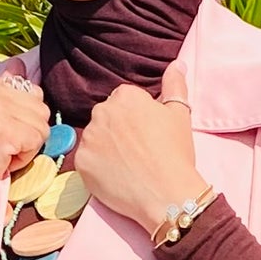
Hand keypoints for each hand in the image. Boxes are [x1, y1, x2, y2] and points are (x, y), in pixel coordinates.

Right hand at [0, 67, 49, 243]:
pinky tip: (1, 160)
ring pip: (42, 127)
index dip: (23, 119)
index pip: (33, 93)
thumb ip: (4, 92)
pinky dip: (23, 158)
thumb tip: (20, 64)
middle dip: (28, 133)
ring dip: (26, 146)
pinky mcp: (3, 130)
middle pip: (42, 110)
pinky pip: (37, 142)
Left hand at [74, 69, 209, 238]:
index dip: (137, 119)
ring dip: (106, 148)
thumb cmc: (176, 154)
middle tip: (138, 151)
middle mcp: (102, 111)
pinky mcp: (80, 162)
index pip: (124, 101)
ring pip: (95, 138)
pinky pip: (86, 160)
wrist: (167, 195)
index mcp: (125, 96)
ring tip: (128, 165)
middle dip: (118, 131)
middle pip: (106, 118)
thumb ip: (175, 85)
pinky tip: (116, 176)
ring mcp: (88, 137)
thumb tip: (177, 64)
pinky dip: (97, 168)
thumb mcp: (180, 115)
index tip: (148, 135)